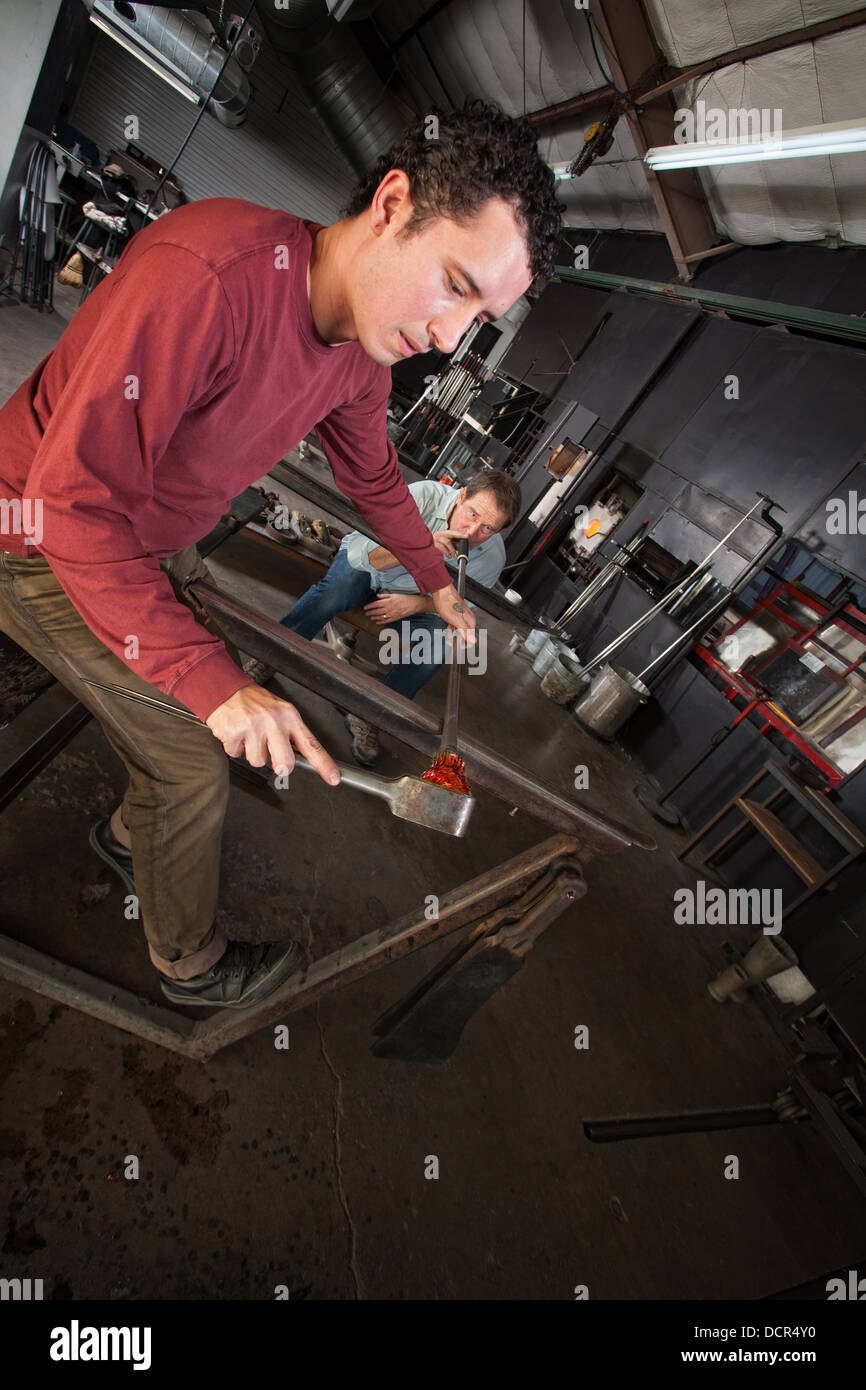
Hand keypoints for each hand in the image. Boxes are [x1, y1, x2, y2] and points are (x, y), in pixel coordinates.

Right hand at [205, 683, 339, 784]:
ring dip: (252, 753)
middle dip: (279, 766)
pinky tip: (237, 733)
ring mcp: (254, 727)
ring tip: (249, 735)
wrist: (224, 688)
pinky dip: (235, 747)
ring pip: (258, 761)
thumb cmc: (254, 702)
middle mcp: (274, 721)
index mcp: (289, 717)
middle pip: (285, 763)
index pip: (311, 744)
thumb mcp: (279, 711)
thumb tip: (303, 758)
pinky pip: (237, 754)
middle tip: (271, 753)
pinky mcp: (235, 732)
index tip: (333, 778)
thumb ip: (291, 734)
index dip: (324, 764)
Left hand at [364, 592, 419, 624]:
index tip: (365, 607)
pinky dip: (380, 622)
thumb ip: (384, 596)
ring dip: (374, 617)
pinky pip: (385, 621)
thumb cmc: (404, 598)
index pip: (375, 604)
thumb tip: (377, 596)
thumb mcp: (393, 595)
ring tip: (370, 617)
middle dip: (370, 612)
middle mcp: (388, 609)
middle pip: (376, 611)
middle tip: (366, 613)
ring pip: (380, 617)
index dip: (369, 606)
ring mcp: (391, 614)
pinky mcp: (394, 618)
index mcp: (387, 602)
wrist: (413, 604)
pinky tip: (377, 622)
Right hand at [431, 527, 465, 558]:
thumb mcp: (443, 542)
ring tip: (455, 555)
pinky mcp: (433, 544)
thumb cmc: (435, 545)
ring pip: (447, 542)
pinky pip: (441, 548)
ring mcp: (436, 539)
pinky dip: (446, 552)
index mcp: (443, 533)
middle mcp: (439, 534)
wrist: (423, 546)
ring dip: (452, 549)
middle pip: (451, 533)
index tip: (467, 535)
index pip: (453, 531)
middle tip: (466, 537)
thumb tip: (460, 546)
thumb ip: (451, 543)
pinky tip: (449, 556)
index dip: (460, 533)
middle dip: (459, 535)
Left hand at [432, 583, 475, 642]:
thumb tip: (473, 640)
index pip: (472, 638)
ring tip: (447, 632)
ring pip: (460, 631)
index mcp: (470, 621)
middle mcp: (468, 619)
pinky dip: (452, 628)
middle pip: (466, 635)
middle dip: (457, 639)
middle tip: (450, 638)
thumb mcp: (456, 620)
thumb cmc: (447, 602)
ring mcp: (463, 616)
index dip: (464, 644)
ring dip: (454, 634)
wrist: (441, 591)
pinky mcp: (457, 614)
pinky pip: (456, 625)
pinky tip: (448, 627)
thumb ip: (465, 631)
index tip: (457, 645)